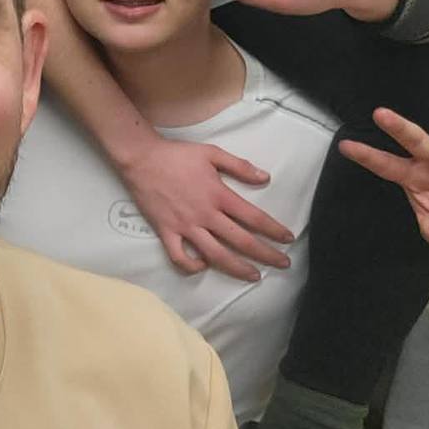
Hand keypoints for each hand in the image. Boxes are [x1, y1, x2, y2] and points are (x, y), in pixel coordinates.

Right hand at [120, 136, 294, 280]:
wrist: (140, 158)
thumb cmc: (177, 154)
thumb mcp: (211, 153)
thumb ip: (239, 166)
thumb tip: (265, 178)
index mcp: (218, 195)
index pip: (254, 218)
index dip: (274, 230)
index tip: (288, 239)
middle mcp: (205, 215)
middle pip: (241, 241)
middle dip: (266, 255)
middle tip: (282, 264)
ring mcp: (185, 226)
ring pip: (216, 255)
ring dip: (238, 268)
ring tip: (253, 276)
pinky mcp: (166, 231)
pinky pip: (180, 257)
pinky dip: (192, 266)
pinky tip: (203, 265)